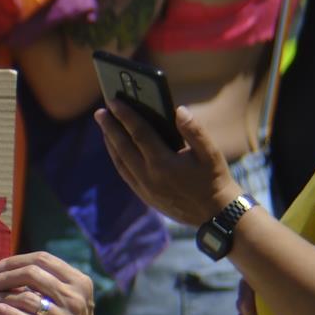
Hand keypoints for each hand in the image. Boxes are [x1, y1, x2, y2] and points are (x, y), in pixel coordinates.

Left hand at [0, 251, 102, 314]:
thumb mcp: (66, 296)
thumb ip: (45, 280)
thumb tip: (6, 269)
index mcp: (79, 281)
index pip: (43, 259)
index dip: (16, 261)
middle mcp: (76, 297)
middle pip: (33, 274)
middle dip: (5, 276)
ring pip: (28, 299)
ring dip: (2, 296)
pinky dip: (11, 314)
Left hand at [96, 99, 242, 228]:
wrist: (214, 214)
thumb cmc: (214, 178)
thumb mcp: (210, 153)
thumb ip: (194, 130)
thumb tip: (178, 110)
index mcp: (164, 163)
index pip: (139, 133)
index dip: (125, 115)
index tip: (113, 101)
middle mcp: (149, 176)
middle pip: (122, 147)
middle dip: (110, 127)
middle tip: (100, 112)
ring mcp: (144, 188)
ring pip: (120, 162)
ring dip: (110, 143)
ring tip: (104, 127)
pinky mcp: (144, 196)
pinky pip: (124, 173)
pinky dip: (117, 158)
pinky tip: (115, 148)